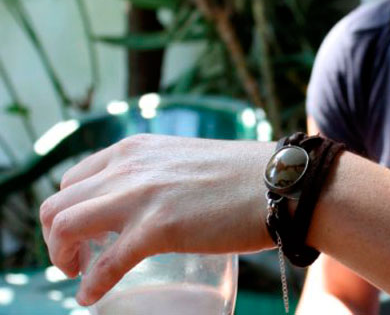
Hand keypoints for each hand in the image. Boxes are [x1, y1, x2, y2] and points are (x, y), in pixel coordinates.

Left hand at [39, 134, 274, 305]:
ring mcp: (140, 196)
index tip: (81, 231)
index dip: (69, 209)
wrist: (277, 182)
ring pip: (65, 227)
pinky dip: (92, 284)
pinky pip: (106, 264)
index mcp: (134, 150)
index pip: (73, 178)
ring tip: (76, 272)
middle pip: (58, 204)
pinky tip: (90, 296)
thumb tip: (149, 202)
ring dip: (61, 256)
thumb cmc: (239, 175)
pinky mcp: (159, 228)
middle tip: (73, 256)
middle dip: (55, 236)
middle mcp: (128, 167)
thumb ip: (158, 173)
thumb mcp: (182, 159)